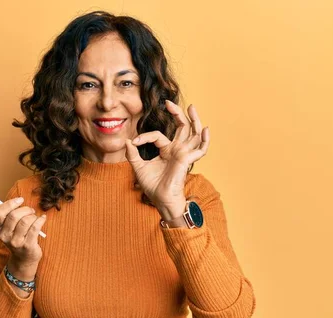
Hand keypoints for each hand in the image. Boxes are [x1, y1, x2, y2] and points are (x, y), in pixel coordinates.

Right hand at [0, 197, 46, 279]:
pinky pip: (36, 227)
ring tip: (35, 217)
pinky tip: (43, 219)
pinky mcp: (28, 245)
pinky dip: (41, 220)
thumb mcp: (10, 229)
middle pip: (14, 215)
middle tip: (31, 211)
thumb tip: (19, 201)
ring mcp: (16, 242)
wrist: (24, 260)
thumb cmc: (19, 239)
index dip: (10, 203)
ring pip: (26, 221)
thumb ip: (11, 216)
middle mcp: (5, 236)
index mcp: (0, 229)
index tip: (20, 200)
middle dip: (25, 209)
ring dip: (33, 216)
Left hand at [124, 100, 209, 218]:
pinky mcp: (187, 160)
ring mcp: (184, 154)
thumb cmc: (152, 186)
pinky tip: (205, 129)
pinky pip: (200, 149)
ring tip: (192, 107)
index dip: (145, 136)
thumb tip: (127, 141)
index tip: (135, 141)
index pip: (158, 135)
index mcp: (166, 150)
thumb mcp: (138, 167)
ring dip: (194, 120)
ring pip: (193, 133)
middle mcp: (177, 150)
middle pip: (182, 127)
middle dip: (177, 114)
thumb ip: (132, 154)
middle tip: (168, 102)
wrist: (160, 199)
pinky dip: (204, 140)